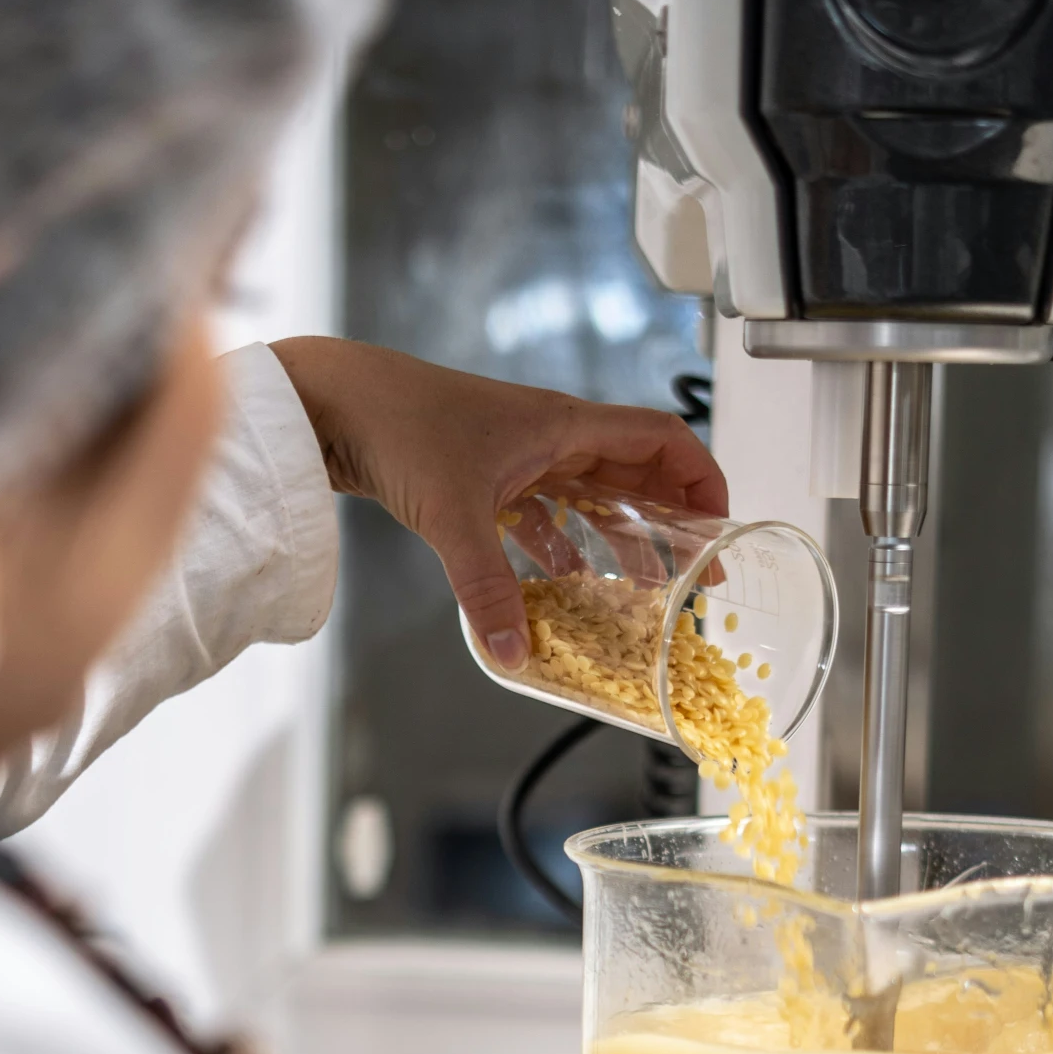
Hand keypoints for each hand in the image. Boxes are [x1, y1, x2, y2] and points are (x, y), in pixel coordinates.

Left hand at [270, 338, 725, 671]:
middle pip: (633, 474)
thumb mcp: (453, 514)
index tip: (721, 526)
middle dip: (667, 523)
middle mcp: (549, 435)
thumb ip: (488, 590)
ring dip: (615, 540)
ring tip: (638, 591)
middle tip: (692, 574)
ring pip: (587, 497)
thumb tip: (515, 652)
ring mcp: (515, 453)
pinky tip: (560, 585)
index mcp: (564, 425)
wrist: (331, 401)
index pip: (661, 440)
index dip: (701, 478)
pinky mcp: (481, 475)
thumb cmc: (396, 422)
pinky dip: (556, 547)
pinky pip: (538, 513)